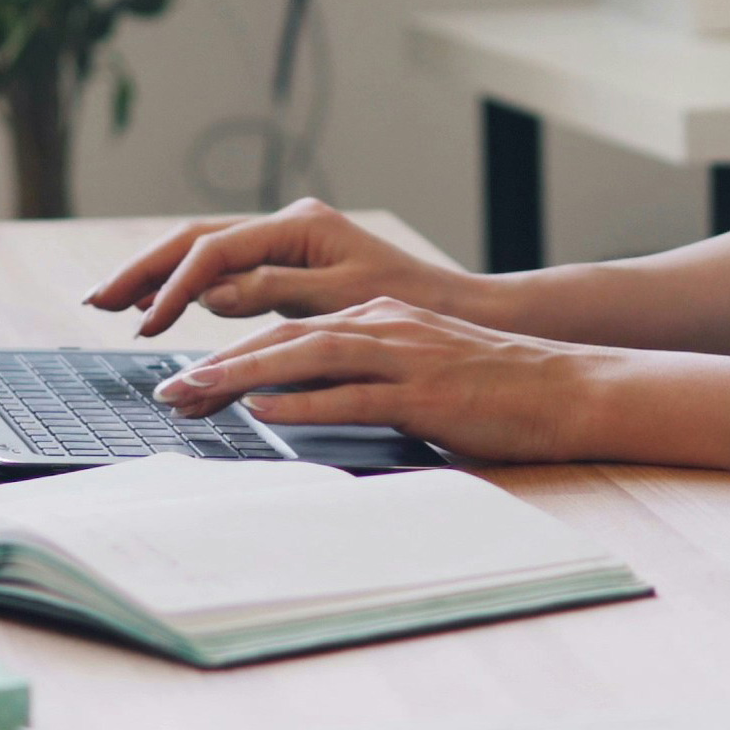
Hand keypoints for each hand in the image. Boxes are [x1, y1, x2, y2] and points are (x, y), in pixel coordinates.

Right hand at [82, 198, 464, 337]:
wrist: (447, 308)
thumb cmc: (405, 303)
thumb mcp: (341, 301)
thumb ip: (275, 292)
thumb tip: (210, 292)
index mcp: (300, 225)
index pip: (218, 251)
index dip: (175, 286)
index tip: (146, 325)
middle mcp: (288, 224)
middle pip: (199, 239)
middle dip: (147, 269)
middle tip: (97, 300)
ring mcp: (286, 240)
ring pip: (206, 251)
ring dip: (159, 275)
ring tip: (113, 302)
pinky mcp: (287, 262)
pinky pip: (226, 269)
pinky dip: (189, 286)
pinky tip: (161, 305)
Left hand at [150, 300, 594, 463]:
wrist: (563, 387)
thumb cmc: (492, 388)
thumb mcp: (418, 369)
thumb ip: (362, 377)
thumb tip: (299, 402)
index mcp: (381, 319)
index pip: (290, 330)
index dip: (231, 352)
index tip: (184, 378)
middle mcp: (385, 326)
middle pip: (285, 336)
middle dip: (218, 362)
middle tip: (166, 389)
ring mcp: (405, 356)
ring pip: (308, 355)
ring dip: (244, 375)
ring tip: (194, 395)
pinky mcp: (425, 391)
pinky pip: (355, 395)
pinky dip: (307, 401)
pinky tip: (268, 410)